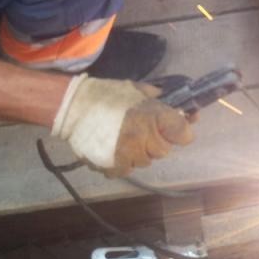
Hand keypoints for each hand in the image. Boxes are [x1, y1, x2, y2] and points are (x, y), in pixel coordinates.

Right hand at [53, 76, 193, 176]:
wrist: (74, 107)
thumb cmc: (108, 95)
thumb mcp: (138, 89)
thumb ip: (160, 99)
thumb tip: (181, 109)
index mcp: (153, 116)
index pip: (184, 134)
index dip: (181, 131)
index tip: (175, 128)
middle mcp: (144, 139)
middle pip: (164, 151)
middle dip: (156, 141)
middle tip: (141, 130)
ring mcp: (129, 156)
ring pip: (145, 162)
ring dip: (139, 152)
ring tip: (123, 138)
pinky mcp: (113, 167)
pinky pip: (127, 169)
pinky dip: (123, 162)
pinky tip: (113, 148)